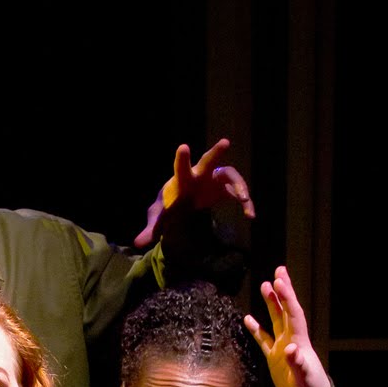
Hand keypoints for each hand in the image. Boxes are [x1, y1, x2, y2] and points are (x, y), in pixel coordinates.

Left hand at [134, 139, 255, 248]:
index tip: (183, 147)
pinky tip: (250, 216)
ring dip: (239, 186)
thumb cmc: (170, 206)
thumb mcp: (160, 219)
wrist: (183, 202)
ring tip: (244, 201)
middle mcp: (200, 175)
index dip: (182, 159)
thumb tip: (137, 243)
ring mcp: (214, 179)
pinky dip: (245, 203)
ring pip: (231, 176)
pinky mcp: (225, 189)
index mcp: (183, 180)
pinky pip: (238, 193)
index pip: (181, 168)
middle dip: (215, 153)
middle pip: (209, 161)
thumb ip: (151, 229)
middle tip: (224, 143)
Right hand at [243, 267, 328, 386]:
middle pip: (286, 310)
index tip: (280, 280)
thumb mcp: (304, 377)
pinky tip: (248, 319)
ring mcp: (282, 347)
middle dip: (283, 291)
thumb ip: (297, 362)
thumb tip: (289, 349)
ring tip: (265, 286)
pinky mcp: (274, 358)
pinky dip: (257, 329)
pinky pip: (264, 340)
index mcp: (299, 341)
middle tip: (278, 271)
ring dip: (271, 304)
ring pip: (276, 320)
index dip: (287, 297)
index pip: (293, 313)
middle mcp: (291, 339)